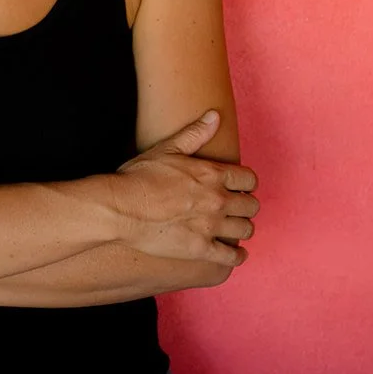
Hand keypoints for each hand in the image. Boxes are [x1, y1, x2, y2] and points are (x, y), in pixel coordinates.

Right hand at [109, 110, 258, 266]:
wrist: (121, 208)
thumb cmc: (140, 176)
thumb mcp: (167, 148)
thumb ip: (195, 133)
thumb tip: (216, 115)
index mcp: (212, 174)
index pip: (249, 179)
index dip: (246, 183)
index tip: (239, 187)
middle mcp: (217, 200)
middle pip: (252, 206)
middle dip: (246, 206)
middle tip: (237, 208)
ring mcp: (210, 226)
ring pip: (245, 230)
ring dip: (242, 229)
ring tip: (234, 229)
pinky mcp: (200, 249)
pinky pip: (231, 257)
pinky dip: (237, 257)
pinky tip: (235, 255)